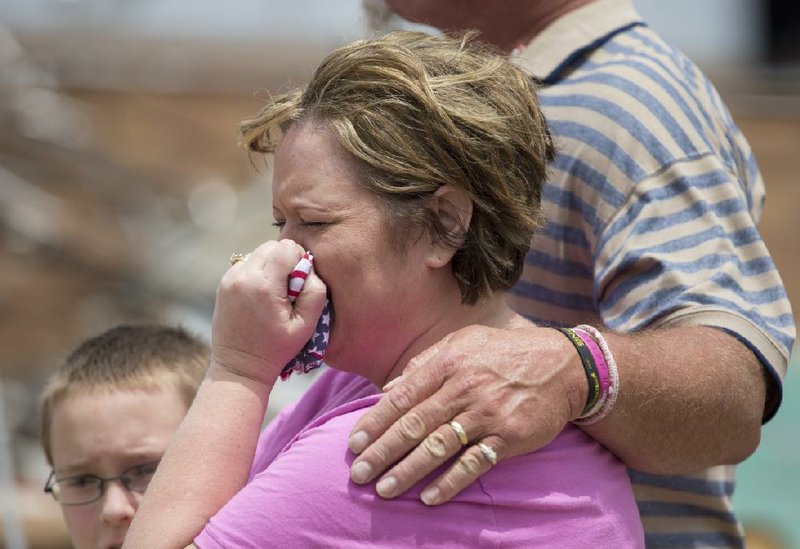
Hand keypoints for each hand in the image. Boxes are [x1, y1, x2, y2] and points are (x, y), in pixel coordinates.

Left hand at [210, 239, 327, 385]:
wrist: (239, 367)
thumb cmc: (277, 349)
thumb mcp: (307, 325)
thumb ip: (315, 291)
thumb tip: (309, 268)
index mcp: (265, 285)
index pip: (287, 247)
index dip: (300, 259)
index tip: (300, 281)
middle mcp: (243, 276)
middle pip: (271, 246)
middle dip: (285, 260)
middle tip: (288, 287)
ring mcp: (229, 279)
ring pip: (257, 253)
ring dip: (270, 266)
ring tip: (273, 292)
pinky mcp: (223, 284)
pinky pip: (246, 264)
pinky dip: (256, 273)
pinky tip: (260, 296)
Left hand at [347, 324, 586, 504]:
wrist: (565, 366)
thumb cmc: (506, 353)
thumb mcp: (465, 341)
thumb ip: (425, 362)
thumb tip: (390, 387)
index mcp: (449, 364)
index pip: (403, 396)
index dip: (376, 421)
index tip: (354, 442)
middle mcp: (464, 389)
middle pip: (414, 425)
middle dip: (382, 451)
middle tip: (358, 473)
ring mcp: (487, 414)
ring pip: (438, 447)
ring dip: (408, 471)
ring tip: (384, 489)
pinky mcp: (509, 437)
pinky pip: (474, 464)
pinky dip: (450, 482)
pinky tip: (429, 498)